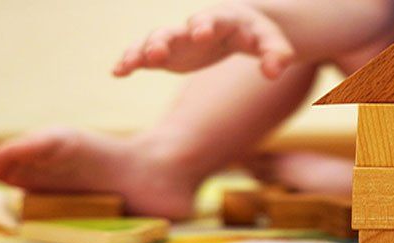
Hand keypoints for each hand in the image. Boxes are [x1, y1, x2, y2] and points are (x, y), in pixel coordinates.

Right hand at [113, 1, 293, 78]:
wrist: (241, 29)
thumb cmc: (259, 35)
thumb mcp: (273, 43)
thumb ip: (276, 56)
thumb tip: (273, 72)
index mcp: (222, 20)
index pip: (211, 19)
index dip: (205, 24)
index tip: (200, 32)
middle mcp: (194, 28)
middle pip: (175, 30)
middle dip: (165, 40)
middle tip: (157, 52)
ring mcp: (178, 40)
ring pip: (154, 41)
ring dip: (141, 51)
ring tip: (129, 64)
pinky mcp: (168, 54)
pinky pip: (144, 56)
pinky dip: (130, 61)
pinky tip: (117, 72)